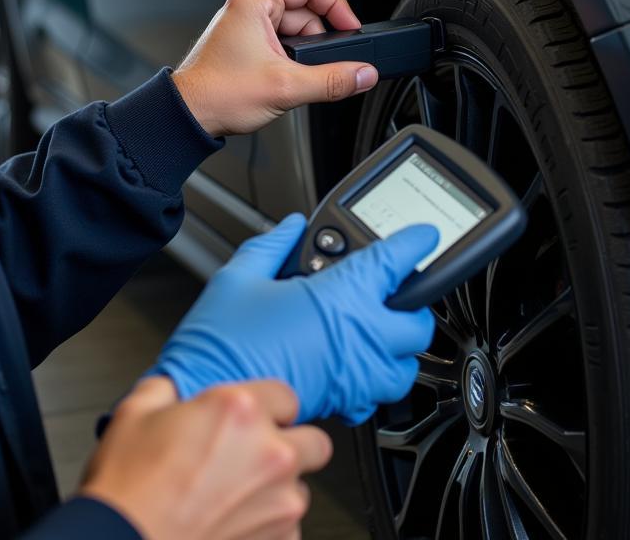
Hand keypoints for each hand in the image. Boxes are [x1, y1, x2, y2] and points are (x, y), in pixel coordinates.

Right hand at [81, 377, 331, 539]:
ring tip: (237, 493)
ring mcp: (279, 503)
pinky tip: (235, 520)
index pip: (287, 395)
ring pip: (302, 488)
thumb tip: (173, 390)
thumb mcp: (136, 411)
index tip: (254, 418)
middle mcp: (270, 454)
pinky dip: (270, 525)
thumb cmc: (129, 488)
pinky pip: (291, 528)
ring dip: (278, 488)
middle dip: (291, 444)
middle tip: (258, 452)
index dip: (268, 406)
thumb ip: (167, 389)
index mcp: (240, 410)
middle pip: (315, 441)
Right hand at [146, 215, 437, 425]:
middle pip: (418, 319)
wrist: (207, 393)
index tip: (422, 237)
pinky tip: (354, 366)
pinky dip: (376, 382)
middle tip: (390, 290)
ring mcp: (355, 374)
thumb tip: (290, 226)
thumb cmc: (221, 341)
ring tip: (377, 331)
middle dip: (410, 302)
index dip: (415, 243)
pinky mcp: (345, 403)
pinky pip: (382, 398)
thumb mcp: (239, 276)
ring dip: (399, 347)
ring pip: (408, 365)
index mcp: (339, 295)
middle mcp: (358, 336)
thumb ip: (272, 244)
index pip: (396, 260)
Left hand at [171, 0, 377, 136]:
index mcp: (254, 0)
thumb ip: (331, 80)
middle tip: (332, 64)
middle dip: (321, 40)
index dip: (338, 8)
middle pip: (305, 11)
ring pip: (295, 30)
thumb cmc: (217, 93)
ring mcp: (247, 25)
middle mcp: (248, 7)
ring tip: (302, 77)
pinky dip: (293, 60)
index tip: (352, 30)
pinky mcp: (246, 43)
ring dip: (306, 54)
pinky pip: (282, 43)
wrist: (189, 115)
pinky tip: (291, 79)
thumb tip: (363, 74)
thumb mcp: (286, 87)